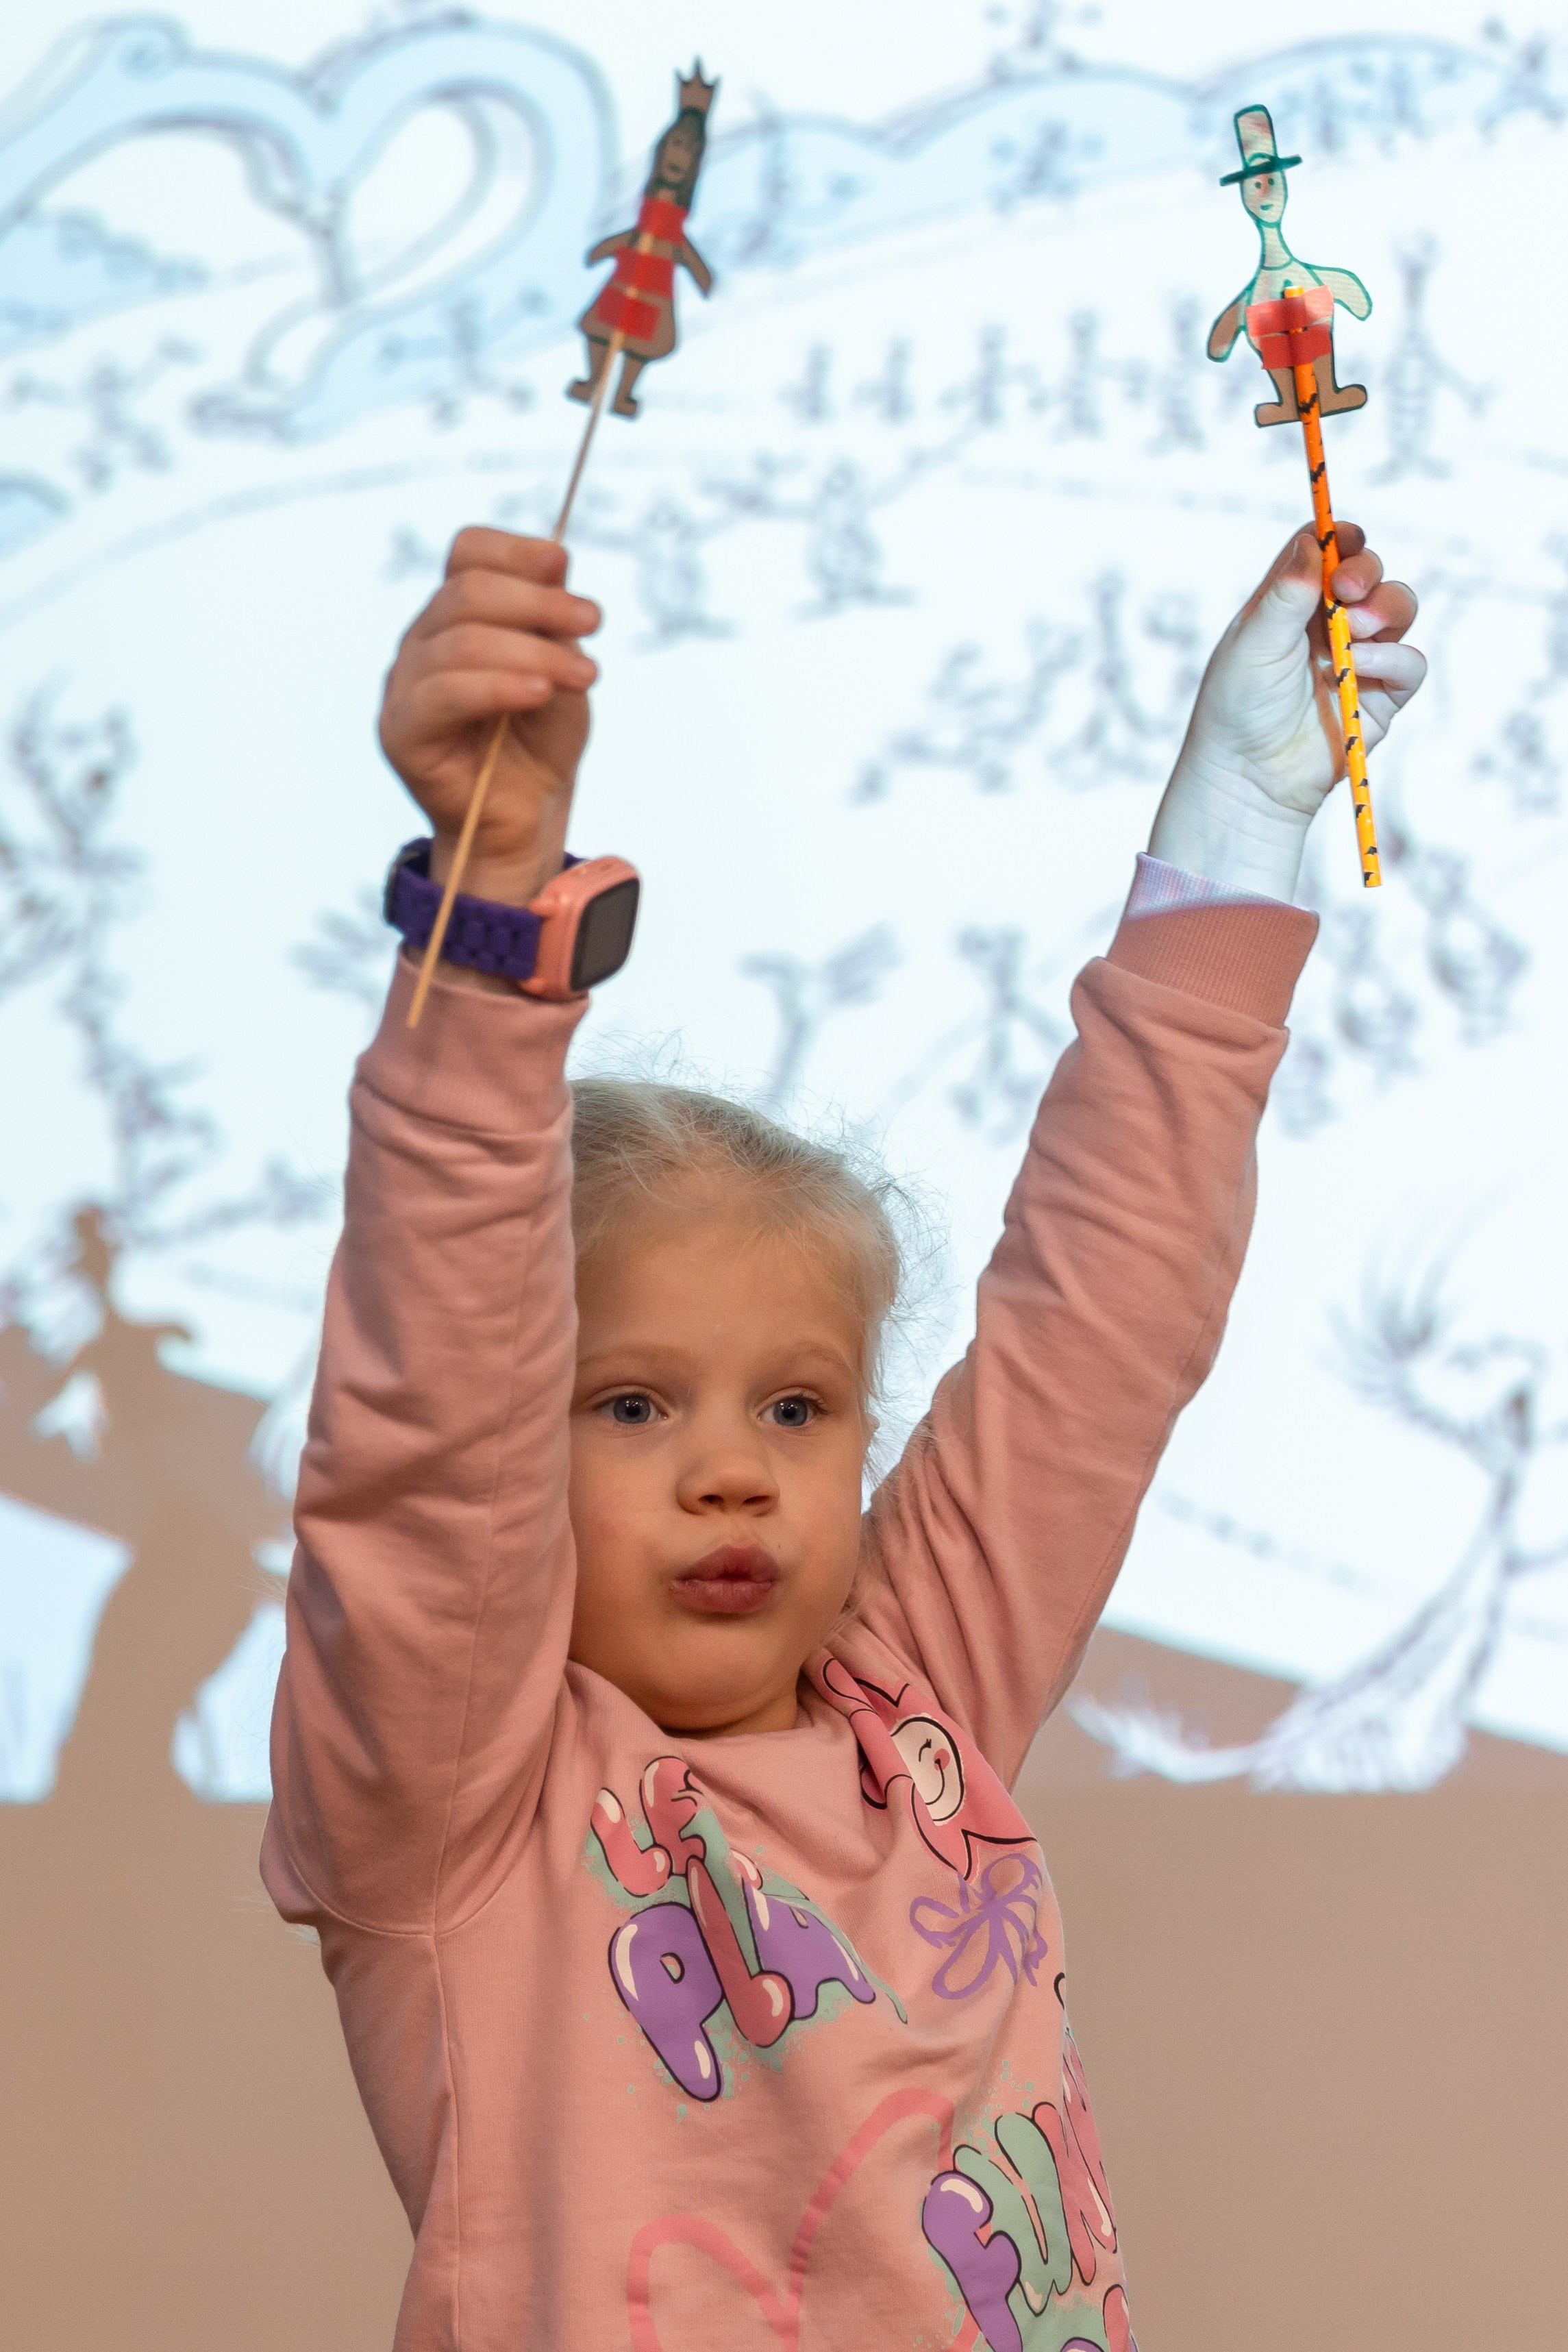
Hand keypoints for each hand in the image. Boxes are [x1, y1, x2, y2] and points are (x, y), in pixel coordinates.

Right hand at [378, 529, 601, 906]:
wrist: (525, 818)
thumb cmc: (541, 741)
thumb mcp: (561, 670)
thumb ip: (553, 622)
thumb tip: (557, 562)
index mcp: (457, 615)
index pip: (468, 554)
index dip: (514, 549)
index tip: (564, 565)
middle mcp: (423, 641)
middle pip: (466, 590)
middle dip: (538, 602)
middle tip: (592, 622)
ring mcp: (405, 684)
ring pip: (460, 640)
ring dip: (532, 650)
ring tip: (586, 675)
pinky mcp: (401, 730)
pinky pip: (444, 694)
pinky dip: (498, 686)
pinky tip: (540, 692)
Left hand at [1149, 522, 1425, 898]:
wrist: (1248, 777)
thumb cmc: (1237, 708)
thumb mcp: (1253, 642)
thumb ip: (1286, 592)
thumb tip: (1314, 540)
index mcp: (1291, 604)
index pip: (1326, 553)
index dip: (1342, 538)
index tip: (1346, 539)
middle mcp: (1327, 625)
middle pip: (1369, 574)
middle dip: (1366, 572)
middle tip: (1346, 591)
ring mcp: (1359, 659)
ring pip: (1400, 609)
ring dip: (1385, 608)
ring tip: (1353, 630)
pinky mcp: (1381, 698)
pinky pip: (1411, 663)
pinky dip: (1395, 656)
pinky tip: (1364, 663)